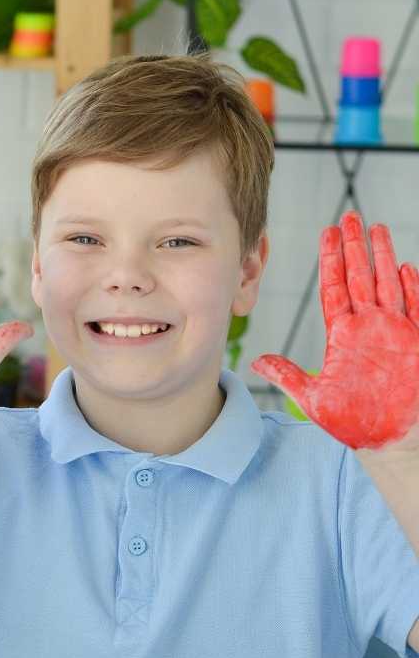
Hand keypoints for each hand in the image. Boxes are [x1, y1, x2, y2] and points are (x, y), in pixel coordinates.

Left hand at [252, 212, 418, 450]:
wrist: (386, 441)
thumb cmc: (353, 422)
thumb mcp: (312, 398)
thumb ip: (286, 375)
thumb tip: (254, 361)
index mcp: (343, 335)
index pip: (335, 288)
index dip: (331, 260)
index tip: (327, 233)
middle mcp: (369, 327)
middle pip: (360, 277)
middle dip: (355, 247)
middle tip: (348, 216)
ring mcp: (395, 333)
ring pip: (388, 284)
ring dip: (383, 257)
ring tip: (376, 228)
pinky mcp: (417, 344)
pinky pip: (416, 310)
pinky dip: (413, 290)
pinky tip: (405, 266)